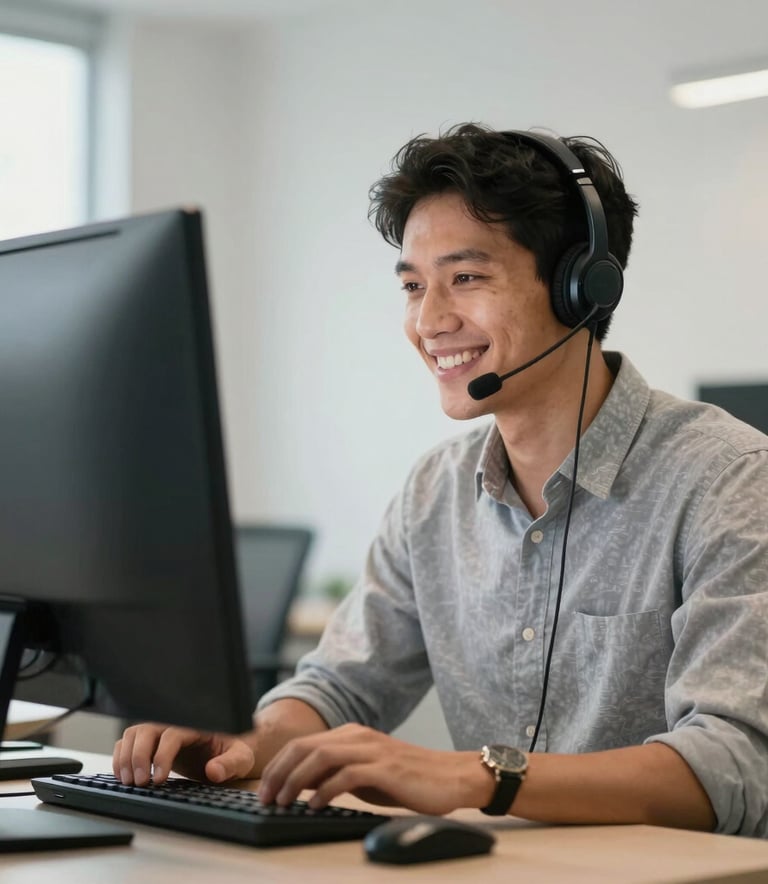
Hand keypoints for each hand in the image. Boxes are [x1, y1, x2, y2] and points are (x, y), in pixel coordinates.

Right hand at [113, 723, 256, 785]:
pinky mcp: (151, 742)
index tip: (159, 779)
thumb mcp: (241, 758)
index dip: (162, 755)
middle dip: (139, 756)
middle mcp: (174, 723)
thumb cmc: (234, 750)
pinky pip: (128, 742)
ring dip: (126, 757)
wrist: (228, 748)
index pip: (172, 734)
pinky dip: (121, 757)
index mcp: (195, 724)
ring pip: (133, 734)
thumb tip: (213, 771)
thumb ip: (230, 763)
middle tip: (141, 782)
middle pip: (146, 730)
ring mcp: (160, 731)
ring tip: (130, 782)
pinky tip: (124, 777)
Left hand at [257, 723, 491, 814]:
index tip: (264, 789)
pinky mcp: (386, 768)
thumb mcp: (366, 774)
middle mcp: (359, 736)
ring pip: (321, 757)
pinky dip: (325, 790)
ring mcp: (372, 750)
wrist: (452, 777)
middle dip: (279, 772)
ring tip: (283, 802)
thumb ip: (337, 774)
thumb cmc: (409, 779)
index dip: (279, 765)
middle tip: (265, 798)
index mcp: (352, 734)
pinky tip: (314, 806)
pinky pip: (346, 775)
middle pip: (305, 747)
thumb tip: (302, 785)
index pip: (303, 743)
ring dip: (296, 780)